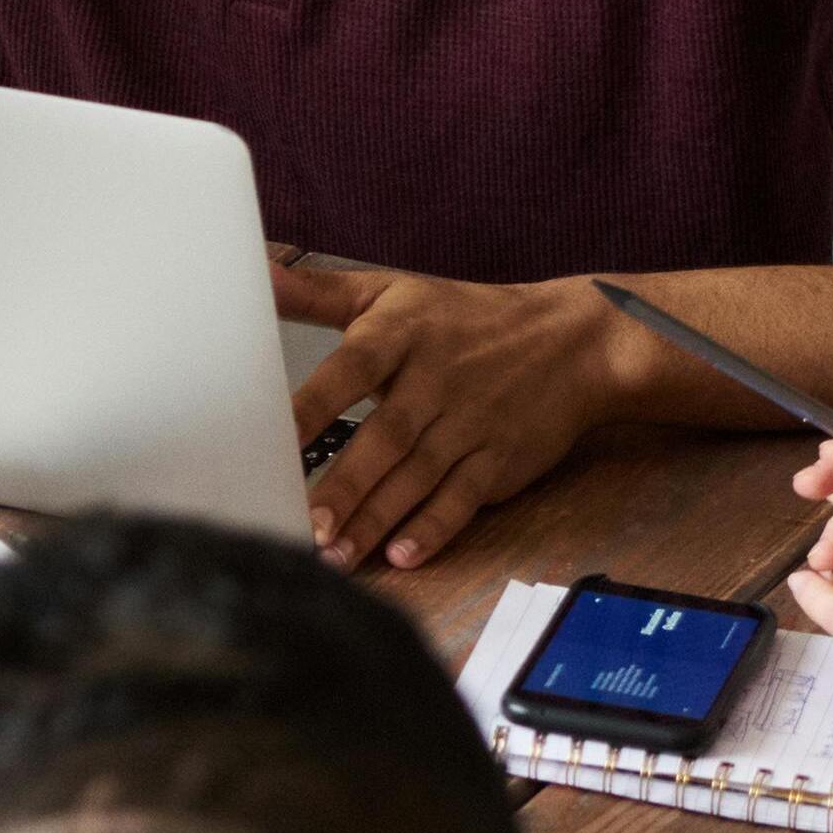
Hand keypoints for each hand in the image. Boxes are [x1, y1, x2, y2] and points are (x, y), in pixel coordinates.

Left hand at [275, 259, 648, 571]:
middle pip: (386, 437)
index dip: (313, 404)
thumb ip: (318, 293)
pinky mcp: (499, 459)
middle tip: (305, 524)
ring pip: (418, 477)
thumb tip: (259, 276)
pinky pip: (464, 497)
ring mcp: (470, 424)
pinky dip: (435, 527)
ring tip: (334, 555)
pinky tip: (403, 556)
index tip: (273, 438)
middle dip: (346, 485)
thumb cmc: (462, 317)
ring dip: (377, 519)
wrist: (573, 339)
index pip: (351, 369)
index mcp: (401, 335)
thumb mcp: (392, 291)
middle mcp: (436, 381)